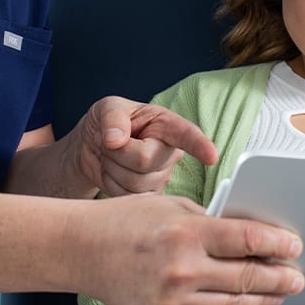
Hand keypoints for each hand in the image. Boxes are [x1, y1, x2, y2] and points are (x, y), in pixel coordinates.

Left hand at [66, 97, 218, 196]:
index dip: (200, 145)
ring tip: (112, 156)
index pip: (186, 135)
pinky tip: (114, 171)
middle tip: (110, 141)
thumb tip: (115, 140)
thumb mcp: (107, 107)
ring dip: (112, 167)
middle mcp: (169, 152)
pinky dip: (110, 183)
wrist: (93, 146)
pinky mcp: (149, 195)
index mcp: (166, 125)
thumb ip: (112, 118)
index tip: (211, 156)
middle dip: (118, 152)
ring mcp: (161, 177)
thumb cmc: (108, 122)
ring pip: (134, 182)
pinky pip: (126, 196)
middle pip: (145, 161)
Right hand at [72, 192, 304, 304]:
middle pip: (247, 278)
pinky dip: (219, 304)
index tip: (293, 246)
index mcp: (186, 234)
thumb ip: (210, 223)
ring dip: (260, 299)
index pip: (247, 240)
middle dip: (279, 278)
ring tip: (277, 294)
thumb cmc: (126, 221)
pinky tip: (231, 297)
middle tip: (296, 278)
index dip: (277, 244)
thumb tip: (249, 239)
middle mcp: (182, 270)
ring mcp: (172, 301)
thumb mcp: (172, 206)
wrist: (83, 250)